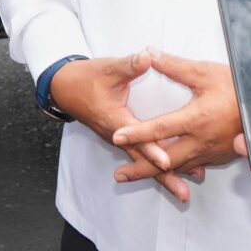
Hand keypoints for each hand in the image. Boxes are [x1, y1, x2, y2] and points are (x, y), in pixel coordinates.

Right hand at [48, 54, 188, 203]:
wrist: (66, 88)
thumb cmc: (87, 78)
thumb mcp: (108, 68)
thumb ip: (129, 65)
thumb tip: (148, 57)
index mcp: (115, 120)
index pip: (136, 138)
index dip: (151, 150)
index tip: (167, 161)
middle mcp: (118, 135)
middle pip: (143, 161)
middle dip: (164, 177)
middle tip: (183, 194)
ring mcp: (120, 140)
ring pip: (143, 162)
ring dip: (164, 177)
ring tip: (184, 193)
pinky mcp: (123, 139)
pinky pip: (142, 156)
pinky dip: (157, 167)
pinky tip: (175, 173)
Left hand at [110, 50, 242, 192]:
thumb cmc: (240, 88)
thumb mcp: (206, 72)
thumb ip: (175, 66)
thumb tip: (149, 54)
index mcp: (196, 119)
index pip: (159, 129)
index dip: (136, 133)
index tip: (117, 137)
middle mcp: (201, 140)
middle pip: (165, 159)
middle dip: (140, 168)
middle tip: (119, 175)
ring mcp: (211, 151)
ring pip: (178, 166)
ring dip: (156, 173)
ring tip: (135, 175)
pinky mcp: (219, 156)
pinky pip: (193, 166)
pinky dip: (177, 171)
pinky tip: (167, 172)